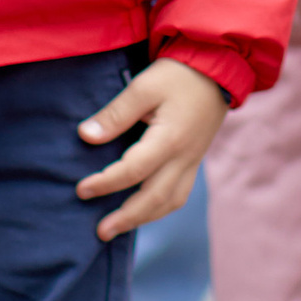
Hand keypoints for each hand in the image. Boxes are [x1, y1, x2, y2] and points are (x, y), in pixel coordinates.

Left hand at [77, 58, 229, 239]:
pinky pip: (179, 193)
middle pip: (155, 198)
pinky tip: (144, 210)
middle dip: (127, 218)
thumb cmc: (178, 74)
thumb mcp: (143, 86)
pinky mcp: (195, 159)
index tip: (82, 189)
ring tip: (119, 227)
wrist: (218, 68)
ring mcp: (192, 161)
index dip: (105, 183)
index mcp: (169, 139)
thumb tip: (86, 136)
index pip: (133, 171)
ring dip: (144, 218)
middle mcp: (184, 157)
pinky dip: (160, 207)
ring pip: (170, 201)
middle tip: (100, 232)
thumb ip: (115, 114)